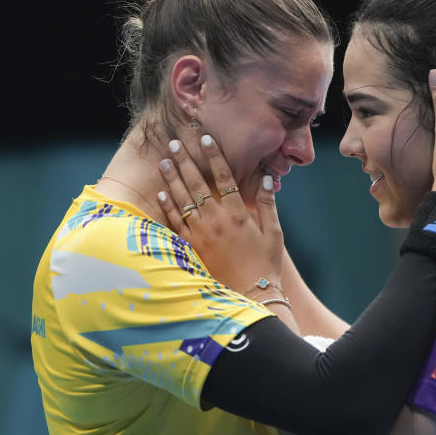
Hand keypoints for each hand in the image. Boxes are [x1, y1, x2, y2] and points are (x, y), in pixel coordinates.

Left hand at [155, 135, 284, 295]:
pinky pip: (175, 223)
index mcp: (239, 214)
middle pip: (197, 184)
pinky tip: (161, 192)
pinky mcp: (192, 248)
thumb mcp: (274, 233)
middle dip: (186, 161)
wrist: (251, 295)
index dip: (214, 156)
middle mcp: (217, 221)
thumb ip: (268, 203)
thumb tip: (265, 176)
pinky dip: (167, 206)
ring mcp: (202, 234)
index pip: (224, 178)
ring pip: (182, 200)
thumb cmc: (266, 264)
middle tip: (175, 143)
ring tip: (164, 160)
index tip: (205, 139)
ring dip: (172, 178)